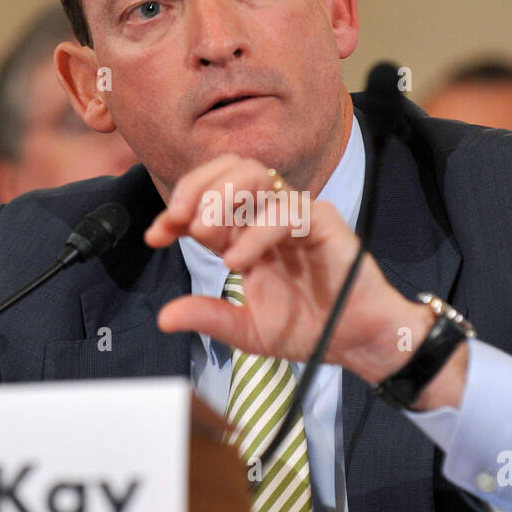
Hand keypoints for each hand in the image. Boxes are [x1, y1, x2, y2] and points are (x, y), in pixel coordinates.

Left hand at [146, 155, 467, 407]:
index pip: (206, 201)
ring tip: (203, 231)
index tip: (155, 235)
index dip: (176, 211)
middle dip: (194, 189)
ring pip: (257, 173)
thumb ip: (209, 317)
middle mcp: (269, 216)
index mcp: (247, 234)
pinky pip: (287, 210)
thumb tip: (165, 318)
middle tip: (176, 221)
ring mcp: (296, 215)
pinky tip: (238, 262)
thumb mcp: (246, 329)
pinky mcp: (323, 222)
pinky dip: (256, 232)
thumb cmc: (310, 327)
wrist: (356, 341)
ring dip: (221, 196)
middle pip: (228, 169)